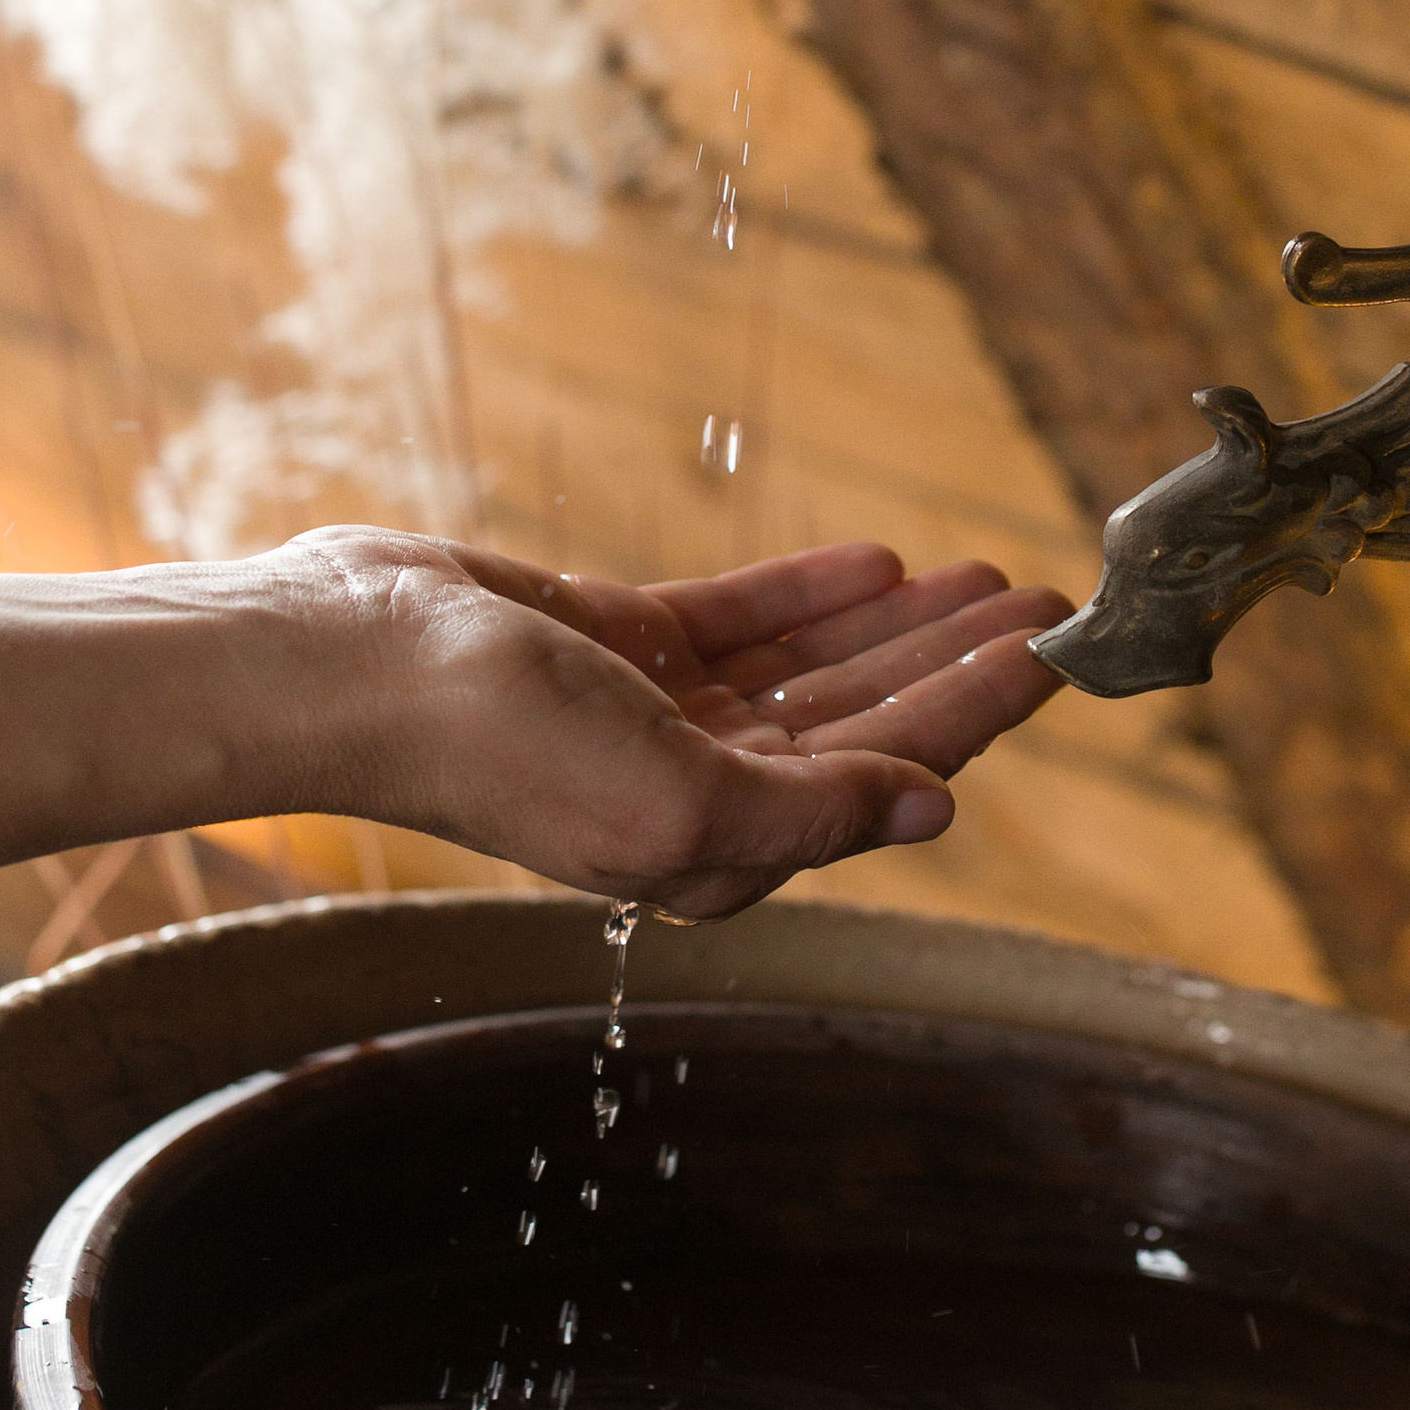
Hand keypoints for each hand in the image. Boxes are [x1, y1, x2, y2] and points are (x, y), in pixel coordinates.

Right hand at [319, 531, 1067, 915]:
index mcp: (720, 848)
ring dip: (898, 622)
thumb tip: (932, 807)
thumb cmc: (499, 748)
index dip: (977, 713)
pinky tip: (877, 562)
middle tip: (1048, 600)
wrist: (353, 665)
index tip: (1056, 653)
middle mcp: (698, 789)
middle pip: (865, 720)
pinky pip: (739, 618)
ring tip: (985, 572)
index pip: (886, 776)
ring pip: (812, 666)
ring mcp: (656, 715)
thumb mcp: (675, 799)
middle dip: (958, 664)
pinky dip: (808, 591)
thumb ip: (813, 807)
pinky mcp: (615, 645)